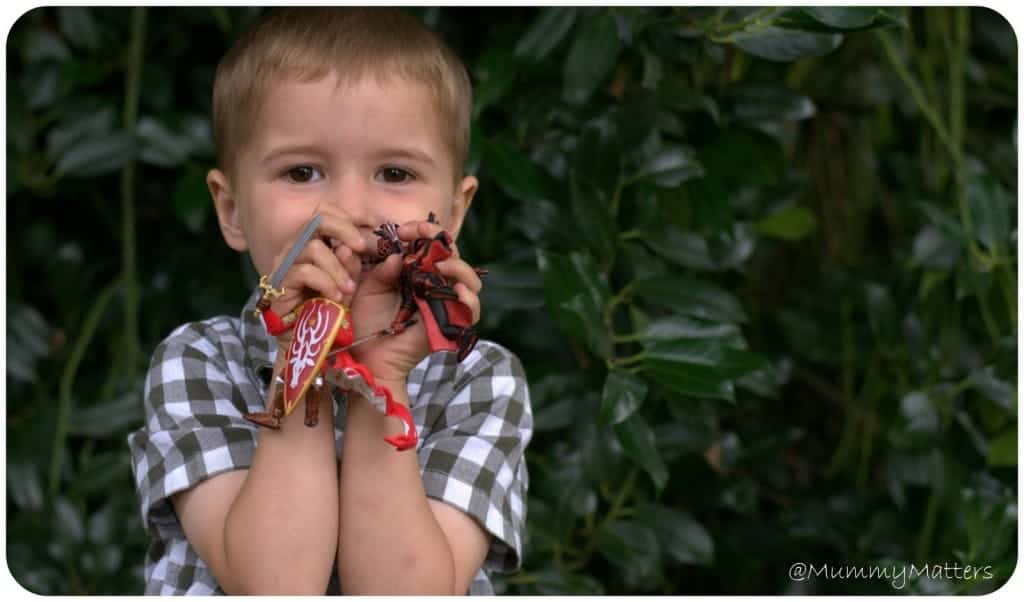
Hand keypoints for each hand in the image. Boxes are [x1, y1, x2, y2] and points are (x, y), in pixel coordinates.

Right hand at [264, 207, 367, 346]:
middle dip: (343, 229)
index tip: (368, 232)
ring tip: (348, 290)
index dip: (346, 217)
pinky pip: (303, 272)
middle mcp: (297, 249)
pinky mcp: (279, 284)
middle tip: (361, 247)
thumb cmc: (334, 314)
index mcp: (315, 244)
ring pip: (312, 247)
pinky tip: (335, 299)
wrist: (315, 347)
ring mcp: (285, 265)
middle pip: (316, 219)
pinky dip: (325, 283)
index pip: (324, 213)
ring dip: (337, 268)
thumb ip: (355, 264)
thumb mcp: (352, 285)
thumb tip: (355, 247)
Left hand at [348, 219, 482, 384]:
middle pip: (455, 256)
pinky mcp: (452, 324)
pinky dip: (470, 299)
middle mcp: (436, 285)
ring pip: (471, 280)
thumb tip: (399, 256)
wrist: (368, 354)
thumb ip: (383, 270)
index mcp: (419, 272)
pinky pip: (471, 311)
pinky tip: (458, 291)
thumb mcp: (370, 288)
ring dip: (460, 267)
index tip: (403, 230)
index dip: (424, 231)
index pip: (433, 245)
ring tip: (441, 265)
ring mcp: (446, 304)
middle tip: (420, 234)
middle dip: (441, 240)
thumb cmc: (368, 320)